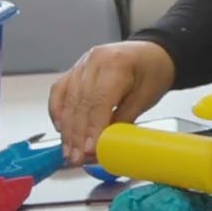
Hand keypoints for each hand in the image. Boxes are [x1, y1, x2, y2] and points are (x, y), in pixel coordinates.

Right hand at [48, 40, 175, 163]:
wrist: (153, 53)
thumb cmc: (153, 71)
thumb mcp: (145, 97)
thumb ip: (123, 119)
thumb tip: (104, 143)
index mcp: (117, 63)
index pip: (99, 101)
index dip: (92, 128)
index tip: (89, 150)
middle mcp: (95, 60)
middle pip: (80, 102)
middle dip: (77, 134)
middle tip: (77, 157)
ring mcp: (83, 63)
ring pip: (68, 100)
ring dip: (67, 129)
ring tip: (69, 151)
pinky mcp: (75, 69)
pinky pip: (60, 91)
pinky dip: (58, 111)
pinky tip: (61, 129)